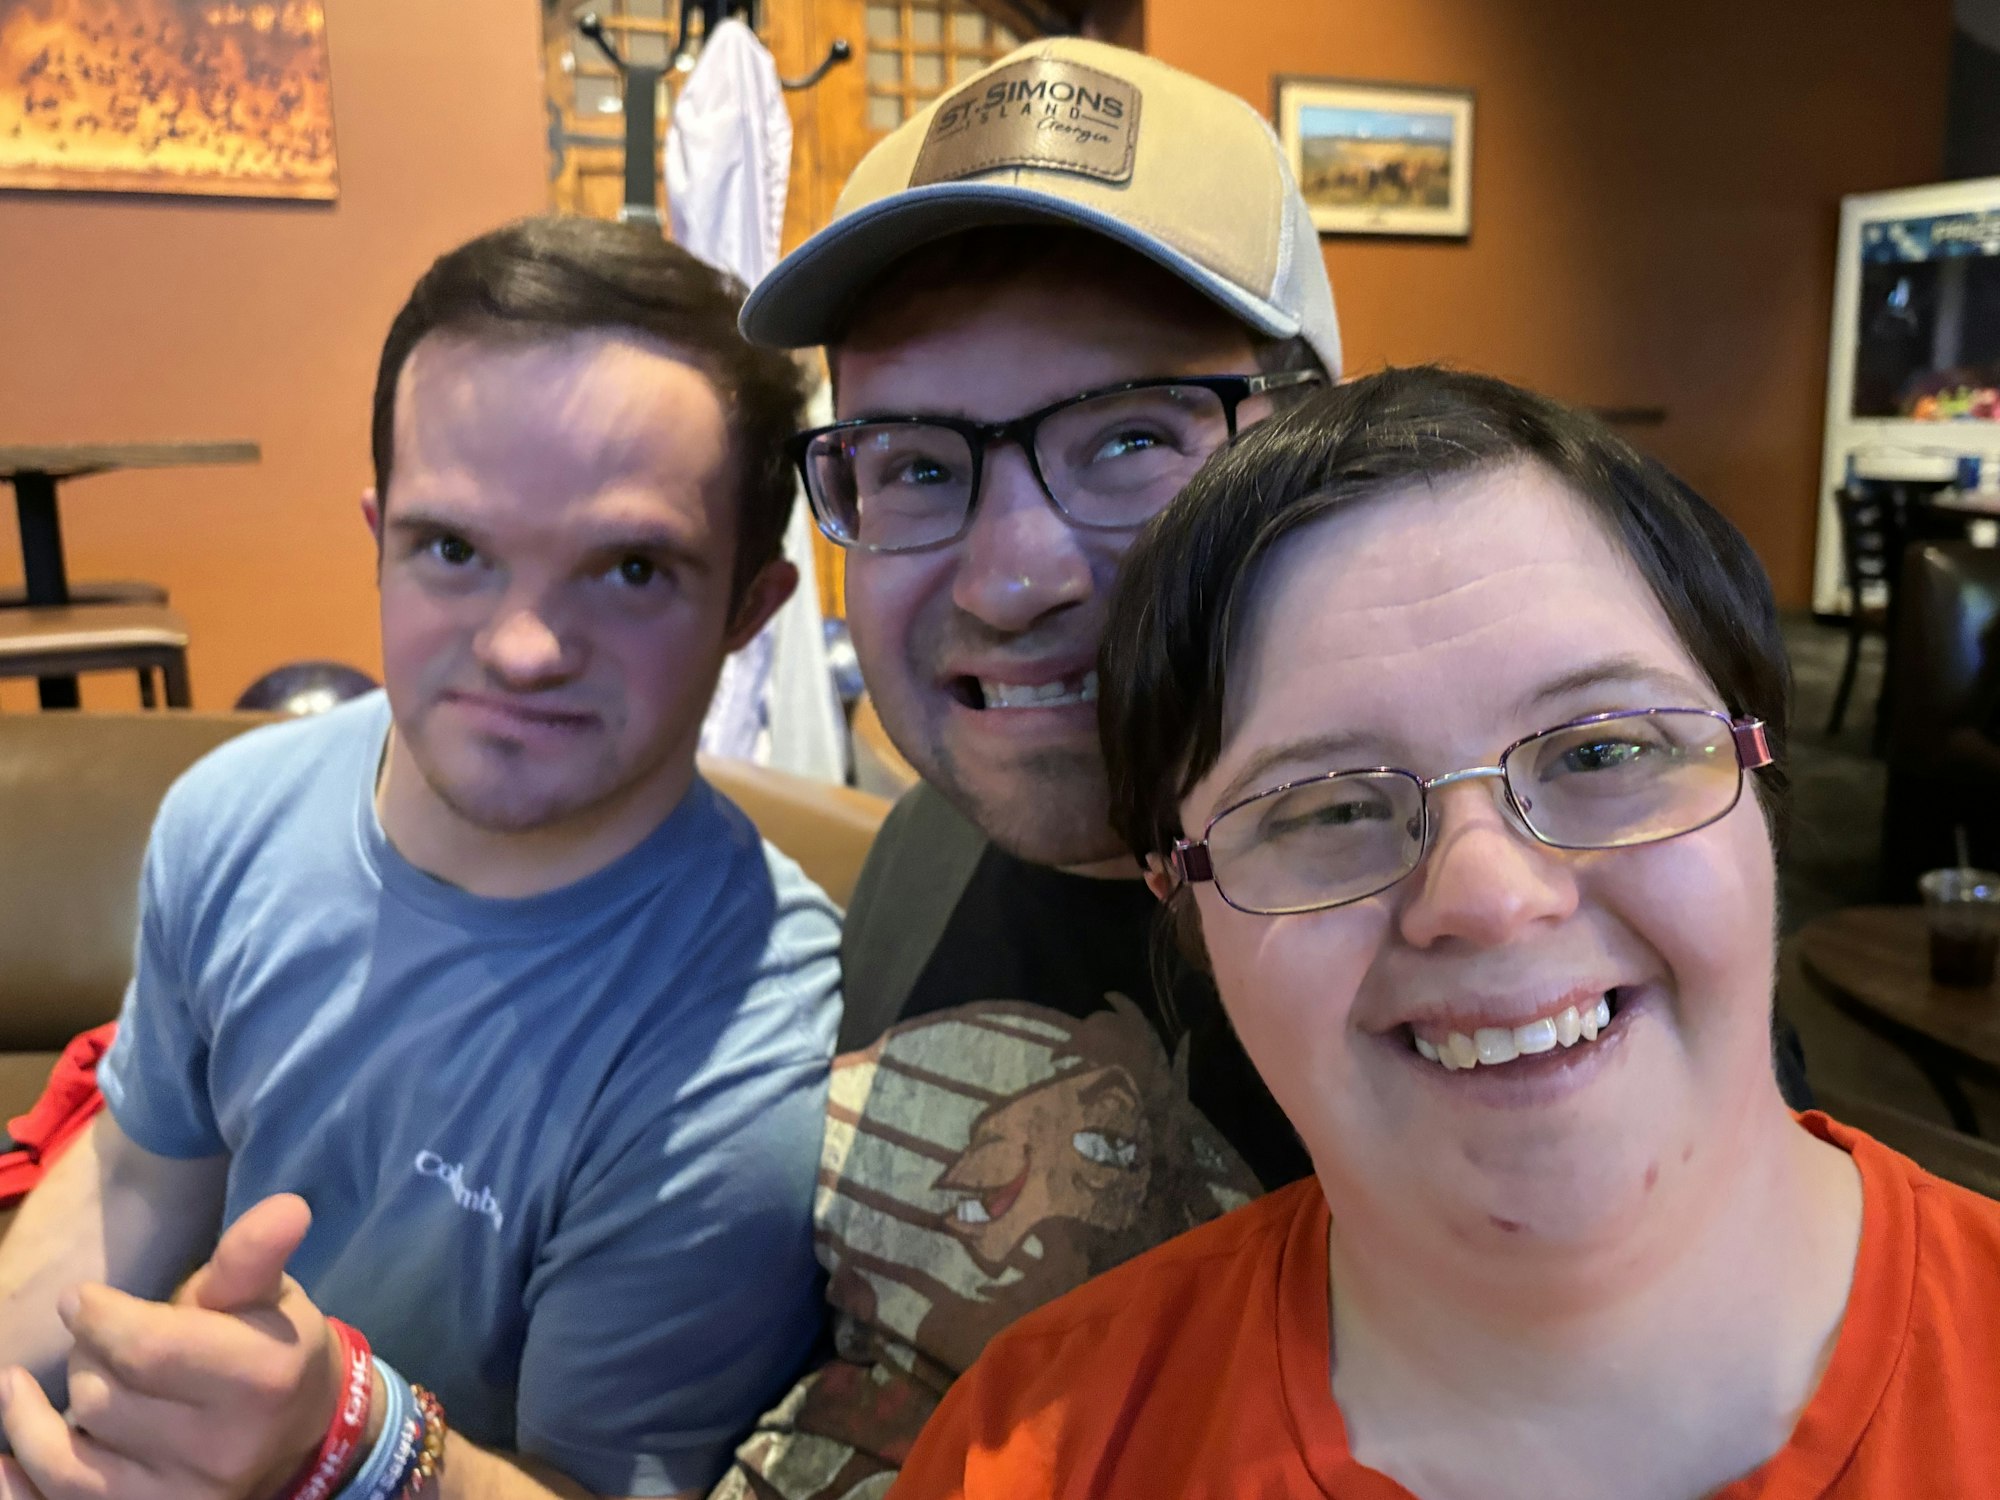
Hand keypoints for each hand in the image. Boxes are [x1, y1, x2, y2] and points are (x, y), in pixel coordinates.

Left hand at [0, 1194, 346, 1499]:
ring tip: (35, 1386)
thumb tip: (286, 1206)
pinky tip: (4, 1457)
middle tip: (95, 1342)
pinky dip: (21, 1481)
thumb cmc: (273, 1347)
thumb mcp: (269, 1295)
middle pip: (102, 1398)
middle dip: (85, 1359)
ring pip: (70, 1457)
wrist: (300, 1437)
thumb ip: (253, 1256)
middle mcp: (223, 1448)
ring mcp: (185, 1498)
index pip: (147, 1348)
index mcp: (260, 1378)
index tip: (81, 1301)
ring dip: (39, 1415)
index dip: (99, 1318)